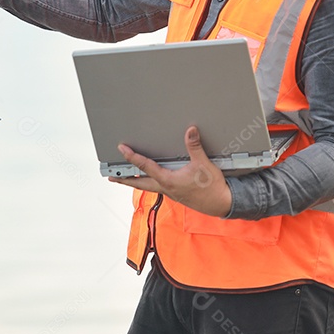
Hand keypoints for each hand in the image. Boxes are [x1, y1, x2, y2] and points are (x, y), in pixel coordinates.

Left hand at [109, 126, 231, 217]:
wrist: (221, 203)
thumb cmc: (212, 187)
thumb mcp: (203, 164)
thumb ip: (194, 147)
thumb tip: (190, 131)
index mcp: (168, 180)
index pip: (145, 166)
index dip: (132, 157)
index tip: (122, 149)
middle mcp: (166, 188)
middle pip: (139, 183)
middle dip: (124, 179)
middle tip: (112, 176)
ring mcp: (170, 192)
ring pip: (147, 187)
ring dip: (135, 181)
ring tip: (125, 178)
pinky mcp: (175, 194)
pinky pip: (157, 188)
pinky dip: (148, 183)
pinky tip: (149, 180)